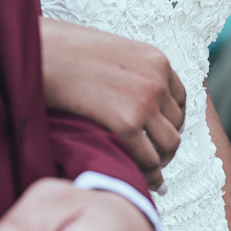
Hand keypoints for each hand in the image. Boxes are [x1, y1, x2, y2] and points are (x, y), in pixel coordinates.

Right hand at [40, 18, 184, 189]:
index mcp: (157, 60)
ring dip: (160, 161)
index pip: (180, 99)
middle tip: (155, 159)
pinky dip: (147, 173)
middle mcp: (157, 81)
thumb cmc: (72, 52)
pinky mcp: (126, 124)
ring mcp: (144, 103)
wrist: (50, 54)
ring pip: (169, 145)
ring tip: (149, 172)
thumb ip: (134, 73)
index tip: (162, 134)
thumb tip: (138, 100)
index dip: (173, 121)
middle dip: (166, 144)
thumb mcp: (116, 52)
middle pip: (177, 125)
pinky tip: (139, 178)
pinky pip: (148, 159)